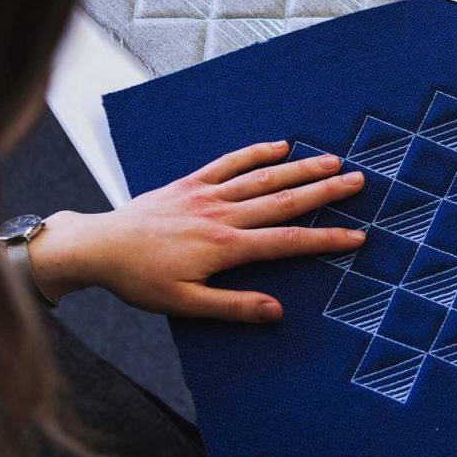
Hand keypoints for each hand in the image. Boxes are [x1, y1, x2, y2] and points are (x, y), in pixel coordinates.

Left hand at [28, 141, 365, 321]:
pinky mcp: (189, 183)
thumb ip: (233, 306)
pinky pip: (228, 163)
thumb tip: (276, 311)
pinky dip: (255, 152)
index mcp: (224, 247)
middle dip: (325, 192)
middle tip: (359, 181)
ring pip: (262, 178)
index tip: (356, 236)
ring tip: (332, 161)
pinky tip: (280, 145)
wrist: (97, 247)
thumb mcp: (185, 304)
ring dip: (300, 168)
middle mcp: (221, 215)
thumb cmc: (140, 281)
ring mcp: (206, 194)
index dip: (325, 239)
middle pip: (284, 201)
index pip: (287, 243)